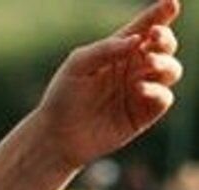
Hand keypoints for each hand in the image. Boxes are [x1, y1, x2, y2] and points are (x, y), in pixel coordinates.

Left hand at [33, 0, 183, 170]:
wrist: (57, 136)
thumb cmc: (63, 97)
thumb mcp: (78, 66)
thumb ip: (106, 49)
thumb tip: (137, 39)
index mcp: (119, 52)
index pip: (144, 28)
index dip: (160, 15)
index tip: (171, 3)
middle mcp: (134, 68)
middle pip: (164, 47)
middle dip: (165, 39)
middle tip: (153, 37)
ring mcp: (142, 90)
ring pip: (171, 70)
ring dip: (163, 63)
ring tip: (147, 64)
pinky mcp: (144, 114)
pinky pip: (164, 97)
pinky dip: (157, 90)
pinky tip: (138, 89)